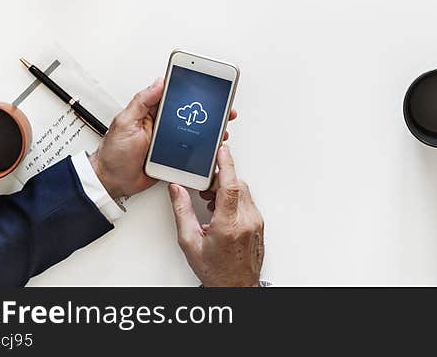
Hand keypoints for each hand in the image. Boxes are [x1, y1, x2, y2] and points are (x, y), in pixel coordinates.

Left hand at [89, 79, 237, 198]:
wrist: (111, 182)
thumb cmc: (113, 153)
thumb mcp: (125, 122)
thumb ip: (142, 101)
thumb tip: (159, 82)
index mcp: (152, 113)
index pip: (174, 95)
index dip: (191, 89)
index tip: (207, 84)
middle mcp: (162, 125)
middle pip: (190, 114)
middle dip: (208, 111)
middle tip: (224, 109)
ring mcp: (169, 141)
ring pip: (194, 132)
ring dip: (209, 130)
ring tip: (222, 129)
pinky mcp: (172, 157)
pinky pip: (191, 151)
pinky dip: (202, 150)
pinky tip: (212, 148)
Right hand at [169, 145, 264, 286]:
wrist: (236, 286)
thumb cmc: (215, 271)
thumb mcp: (190, 243)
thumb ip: (182, 212)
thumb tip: (177, 190)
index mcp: (229, 225)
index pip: (231, 185)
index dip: (226, 164)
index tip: (221, 150)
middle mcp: (246, 221)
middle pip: (237, 185)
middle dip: (220, 179)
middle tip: (204, 185)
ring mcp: (255, 221)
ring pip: (243, 191)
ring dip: (227, 189)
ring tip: (210, 201)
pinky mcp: (259, 223)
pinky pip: (248, 201)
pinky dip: (234, 199)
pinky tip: (221, 209)